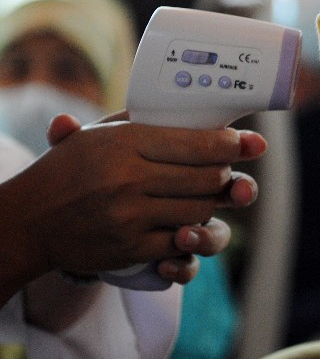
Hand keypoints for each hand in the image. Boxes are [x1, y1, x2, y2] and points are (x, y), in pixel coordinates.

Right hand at [1, 113, 266, 291]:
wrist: (29, 220)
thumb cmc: (71, 170)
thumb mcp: (98, 135)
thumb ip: (141, 121)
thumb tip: (201, 109)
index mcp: (125, 144)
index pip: (195, 143)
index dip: (231, 145)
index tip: (251, 143)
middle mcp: (129, 179)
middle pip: (207, 179)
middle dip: (226, 177)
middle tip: (229, 173)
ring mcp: (130, 217)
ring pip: (201, 212)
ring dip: (212, 207)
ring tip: (209, 199)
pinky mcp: (131, 249)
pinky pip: (180, 244)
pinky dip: (191, 238)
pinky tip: (189, 228)